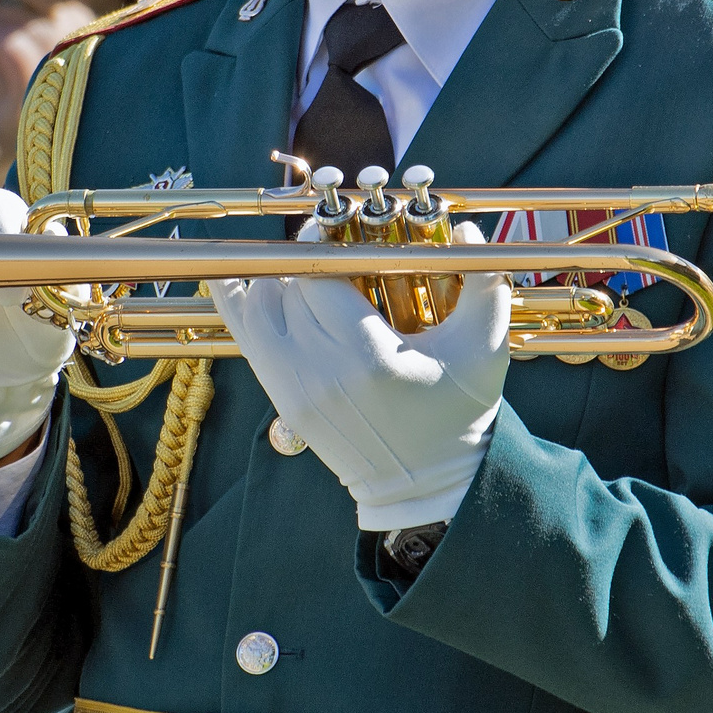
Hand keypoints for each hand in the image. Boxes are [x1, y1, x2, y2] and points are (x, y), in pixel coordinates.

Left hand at [211, 226, 510, 529]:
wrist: (428, 484)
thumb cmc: (460, 411)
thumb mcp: (486, 348)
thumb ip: (486, 284)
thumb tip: (468, 230)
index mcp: (371, 357)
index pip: (320, 277)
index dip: (323, 242)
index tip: (337, 227)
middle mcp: (323, 373)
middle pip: (288, 289)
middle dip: (305, 260)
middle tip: (326, 242)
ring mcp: (296, 391)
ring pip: (260, 310)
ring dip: (275, 280)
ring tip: (300, 267)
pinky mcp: (284, 402)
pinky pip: (246, 340)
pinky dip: (235, 304)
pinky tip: (226, 276)